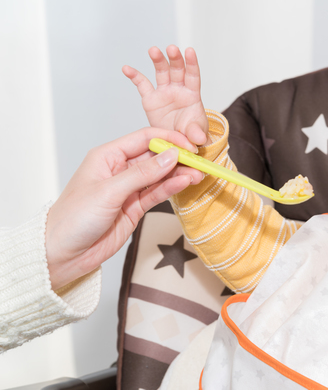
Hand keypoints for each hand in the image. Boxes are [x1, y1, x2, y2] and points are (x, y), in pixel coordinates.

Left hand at [45, 128, 202, 290]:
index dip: (168, 139)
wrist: (63, 254)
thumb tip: (170, 156)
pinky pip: (157, 193)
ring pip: (160, 176)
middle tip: (198, 162)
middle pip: (156, 156)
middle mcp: (119, 169)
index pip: (144, 139)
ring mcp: (129, 189)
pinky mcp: (135, 207)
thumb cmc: (73, 218)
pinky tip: (184, 184)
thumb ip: (142, 174)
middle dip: (178, 158)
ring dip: (179, 174)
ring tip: (197, 174)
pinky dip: (172, 188)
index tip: (188, 145)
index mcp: (107, 156)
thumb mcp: (109, 192)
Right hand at [122, 45, 208, 145]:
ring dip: (158, 60)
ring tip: (154, 50)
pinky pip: (142, 85)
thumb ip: (196, 133)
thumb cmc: (191, 133)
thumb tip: (198, 139)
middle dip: (175, 59)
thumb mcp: (196, 134)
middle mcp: (178, 90)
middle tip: (172, 48)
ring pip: (162, 73)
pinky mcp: (151, 99)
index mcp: (192, 95)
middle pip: (177, 70)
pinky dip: (134, 76)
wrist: (177, 141)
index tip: (190, 51)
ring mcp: (164, 93)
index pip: (193, 76)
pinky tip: (127, 68)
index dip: (192, 63)